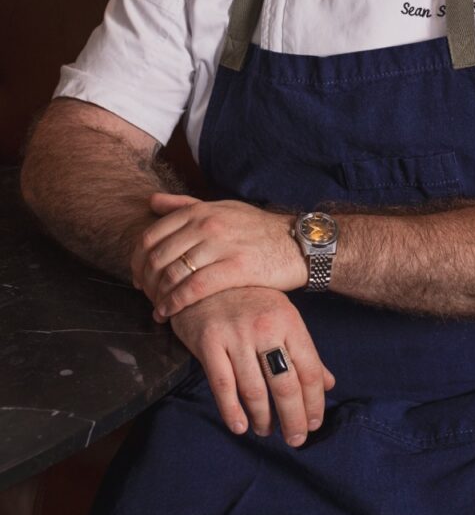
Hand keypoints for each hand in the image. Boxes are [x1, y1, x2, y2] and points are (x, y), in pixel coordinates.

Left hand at [131, 193, 306, 318]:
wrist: (296, 243)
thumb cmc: (258, 228)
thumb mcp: (222, 207)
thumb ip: (185, 205)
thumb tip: (152, 201)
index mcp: (200, 211)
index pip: (152, 235)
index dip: (137, 259)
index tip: (138, 276)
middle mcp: (207, 225)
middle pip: (157, 256)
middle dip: (145, 280)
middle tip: (145, 296)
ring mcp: (221, 245)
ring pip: (173, 273)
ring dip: (158, 296)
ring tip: (157, 308)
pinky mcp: (236, 268)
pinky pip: (193, 288)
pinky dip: (175, 303)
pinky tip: (169, 314)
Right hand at [170, 287, 334, 446]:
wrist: (203, 277)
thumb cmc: (248, 300)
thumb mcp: (281, 316)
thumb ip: (304, 351)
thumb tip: (328, 384)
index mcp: (288, 320)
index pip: (310, 370)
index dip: (314, 402)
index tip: (314, 423)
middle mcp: (265, 327)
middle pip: (285, 385)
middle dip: (293, 419)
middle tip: (295, 440)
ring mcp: (236, 334)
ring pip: (255, 390)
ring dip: (263, 418)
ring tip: (265, 430)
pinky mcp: (208, 341)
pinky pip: (222, 385)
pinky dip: (232, 411)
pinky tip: (240, 426)